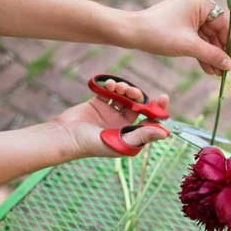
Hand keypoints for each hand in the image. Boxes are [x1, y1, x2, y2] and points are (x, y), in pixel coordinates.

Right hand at [54, 78, 168, 157]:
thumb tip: (165, 133)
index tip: (163, 98)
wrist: (65, 136)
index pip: (150, 122)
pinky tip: (110, 85)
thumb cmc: (92, 144)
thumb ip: (142, 136)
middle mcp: (122, 125)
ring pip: (125, 97)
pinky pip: (110, 92)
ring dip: (125, 89)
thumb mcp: (120, 141)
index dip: (158, 110)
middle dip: (138, 96)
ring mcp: (110, 113)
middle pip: (138, 106)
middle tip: (133, 92)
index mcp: (130, 136)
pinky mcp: (98, 104)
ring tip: (119, 88)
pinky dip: (112, 86)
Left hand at [123, 0, 230, 74]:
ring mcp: (188, 12)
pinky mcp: (181, 22)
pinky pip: (195, 37)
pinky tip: (206, 68)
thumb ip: (212, 55)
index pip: (222, 24)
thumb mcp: (190, 46)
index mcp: (201, 1)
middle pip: (214, 31)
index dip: (228, 44)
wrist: (132, 33)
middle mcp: (196, 3)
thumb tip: (229, 65)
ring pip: (205, 37)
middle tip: (223, 72)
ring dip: (209, 55)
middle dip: (217, 53)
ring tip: (215, 74)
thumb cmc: (160, 34)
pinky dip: (199, 52)